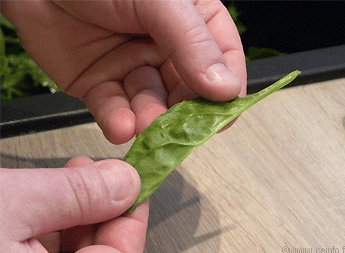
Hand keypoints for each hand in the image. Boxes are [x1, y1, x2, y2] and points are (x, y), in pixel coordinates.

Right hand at [0, 157, 148, 252]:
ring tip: (74, 175)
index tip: (135, 182)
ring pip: (72, 249)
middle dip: (103, 206)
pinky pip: (45, 247)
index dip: (132, 215)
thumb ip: (78, 195)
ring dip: (78, 209)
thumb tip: (125, 182)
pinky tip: (52, 193)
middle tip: (102, 172)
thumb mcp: (17, 204)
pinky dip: (54, 218)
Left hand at [2, 0, 246, 143]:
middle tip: (179, 129)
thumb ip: (192, 42)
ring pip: (150, 104)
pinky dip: (118, 121)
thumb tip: (226, 87)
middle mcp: (165, 48)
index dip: (226, 90)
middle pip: (187, 90)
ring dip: (149, 119)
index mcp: (190, 22)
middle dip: (182, 112)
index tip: (222, 114)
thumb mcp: (158, 1)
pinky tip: (120, 126)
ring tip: (144, 126)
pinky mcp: (102, 85)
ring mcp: (133, 67)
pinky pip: (115, 109)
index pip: (223, 60)